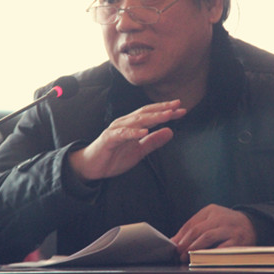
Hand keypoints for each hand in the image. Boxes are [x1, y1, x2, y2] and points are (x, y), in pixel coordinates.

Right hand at [69, 99, 186, 180]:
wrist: (91, 167)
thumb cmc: (113, 157)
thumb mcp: (139, 150)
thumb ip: (153, 141)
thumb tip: (171, 132)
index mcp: (132, 125)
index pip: (152, 114)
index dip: (166, 111)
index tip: (182, 110)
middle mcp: (125, 123)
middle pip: (145, 113)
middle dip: (162, 109)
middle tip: (177, 106)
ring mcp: (116, 130)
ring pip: (136, 120)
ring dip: (152, 117)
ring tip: (166, 116)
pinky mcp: (108, 139)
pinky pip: (122, 134)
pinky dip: (133, 132)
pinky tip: (144, 131)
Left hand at [171, 204, 256, 262]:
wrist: (253, 225)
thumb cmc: (225, 225)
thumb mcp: (210, 220)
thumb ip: (193, 228)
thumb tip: (174, 242)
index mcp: (211, 210)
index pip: (191, 224)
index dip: (181, 237)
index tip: (173, 247)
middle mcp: (220, 217)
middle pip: (198, 230)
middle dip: (186, 244)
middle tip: (179, 254)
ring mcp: (230, 229)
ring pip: (208, 237)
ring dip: (195, 249)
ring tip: (187, 257)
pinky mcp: (238, 241)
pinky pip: (222, 249)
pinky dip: (211, 255)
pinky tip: (204, 260)